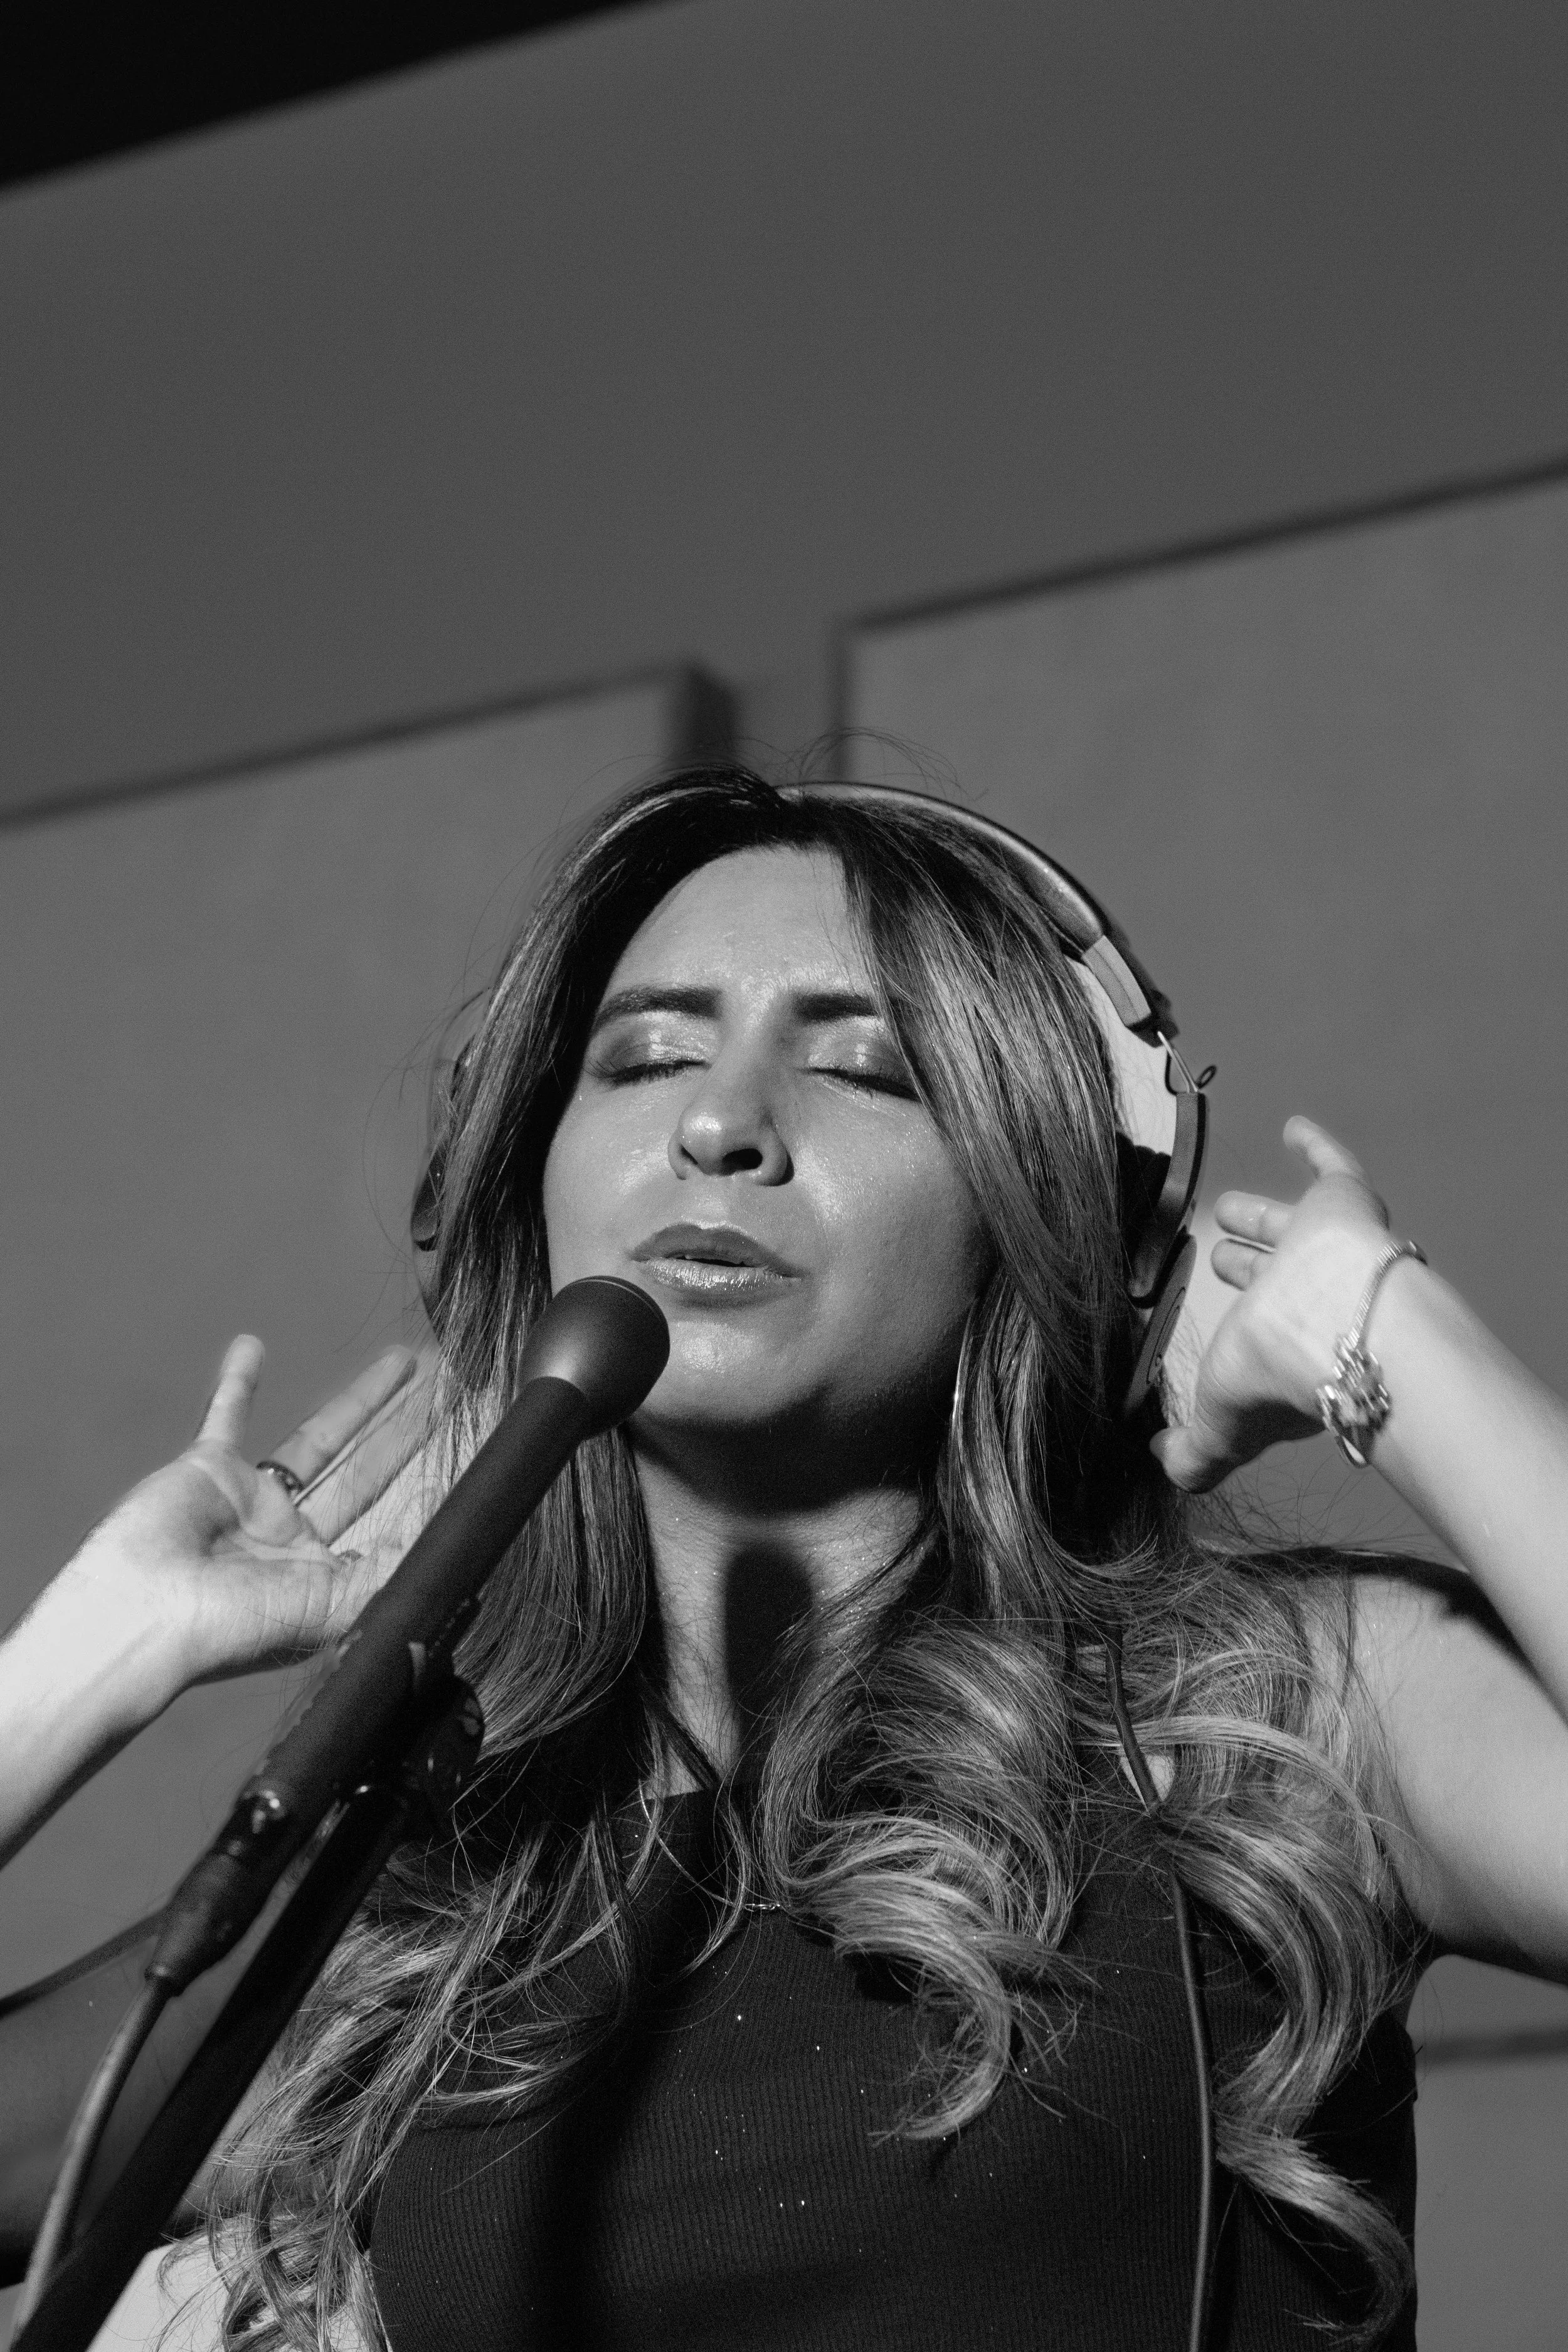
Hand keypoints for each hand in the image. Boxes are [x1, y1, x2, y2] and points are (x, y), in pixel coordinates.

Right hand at [49, 1336, 433, 1710]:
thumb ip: (393, 1569)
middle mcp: (296, 1540)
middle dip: (413, 1433)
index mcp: (328, 1579)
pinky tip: (251, 1346)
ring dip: (362, 1400)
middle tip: (454, 1389)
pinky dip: (237, 1383)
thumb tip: (452, 1536)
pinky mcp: (207, 1472)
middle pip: (372, 1472)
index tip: (478, 1449)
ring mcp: (252, 1504)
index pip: (397, 1521)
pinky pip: (225, 1416)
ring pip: (321, 1438)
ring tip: (404, 1361)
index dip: (437, 1486)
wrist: (142, 1617)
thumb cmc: (234, 1630)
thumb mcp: (336, 1609)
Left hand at [1152, 1116, 1400, 1492]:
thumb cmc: (1284, 1378)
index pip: (1261, 1340)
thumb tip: (1161, 1463)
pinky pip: (1333, 1169)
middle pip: (1275, 1280)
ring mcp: (1329, 1252)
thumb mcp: (1218, 1426)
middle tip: (1219, 1256)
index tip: (1219, 1331)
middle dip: (1249, 1271)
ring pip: (1294, 1231)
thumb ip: (1191, 1454)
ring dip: (1265, 1221)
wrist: (1349, 1329)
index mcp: (1284, 1351)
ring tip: (1226, 1209)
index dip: (1241, 1339)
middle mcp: (1310, 1302)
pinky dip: (1318, 1149)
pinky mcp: (1344, 1205)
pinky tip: (1293, 1127)